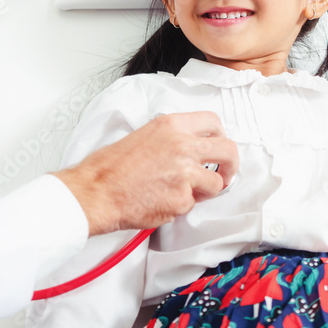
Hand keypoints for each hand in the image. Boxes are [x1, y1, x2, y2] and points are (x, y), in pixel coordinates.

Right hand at [53, 111, 238, 235]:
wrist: (97, 191)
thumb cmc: (111, 167)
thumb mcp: (144, 135)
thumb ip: (172, 138)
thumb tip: (192, 147)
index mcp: (171, 125)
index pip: (213, 122)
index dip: (220, 136)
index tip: (218, 147)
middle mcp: (182, 145)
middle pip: (228, 150)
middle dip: (231, 165)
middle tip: (225, 173)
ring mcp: (185, 173)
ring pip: (216, 183)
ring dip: (205, 191)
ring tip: (183, 192)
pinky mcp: (182, 199)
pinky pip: (193, 204)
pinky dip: (181, 206)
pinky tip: (162, 201)